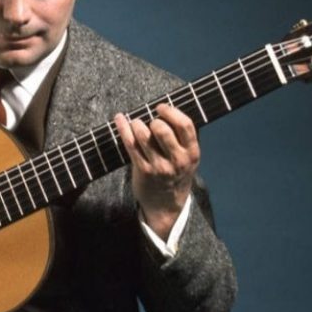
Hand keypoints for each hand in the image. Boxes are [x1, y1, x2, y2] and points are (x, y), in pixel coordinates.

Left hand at [114, 104, 199, 237]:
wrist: (166, 205)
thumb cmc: (176, 174)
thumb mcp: (188, 158)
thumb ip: (181, 138)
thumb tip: (163, 110)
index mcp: (192, 153)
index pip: (185, 125)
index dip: (171, 111)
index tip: (161, 107)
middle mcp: (177, 160)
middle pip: (162, 129)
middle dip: (153, 120)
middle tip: (150, 121)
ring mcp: (159, 166)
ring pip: (143, 135)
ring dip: (137, 124)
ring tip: (136, 124)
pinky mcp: (143, 170)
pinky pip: (130, 144)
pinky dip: (123, 128)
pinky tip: (119, 119)